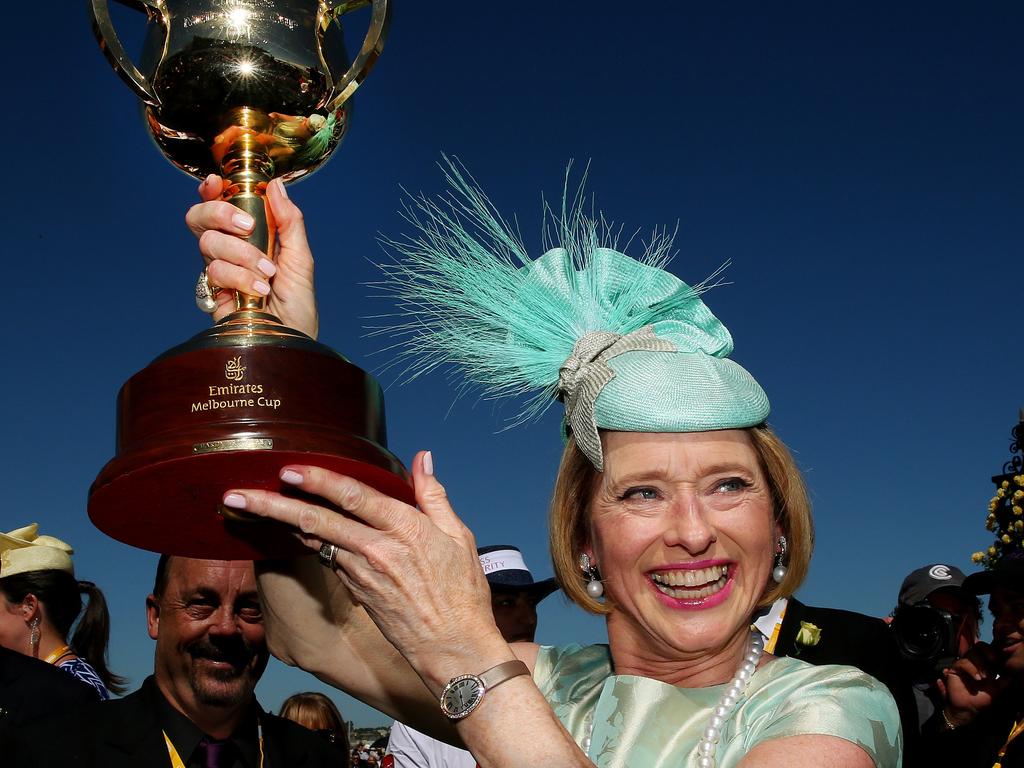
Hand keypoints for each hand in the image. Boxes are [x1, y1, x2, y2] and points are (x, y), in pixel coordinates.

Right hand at [186, 175, 318, 337]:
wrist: (292, 339)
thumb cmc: (298, 303)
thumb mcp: (300, 258)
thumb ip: (289, 221)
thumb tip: (276, 185)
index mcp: (248, 236)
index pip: (219, 205)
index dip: (211, 191)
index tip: (216, 183)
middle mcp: (228, 250)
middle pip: (200, 217)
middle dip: (222, 214)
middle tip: (249, 229)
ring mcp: (218, 271)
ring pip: (208, 243)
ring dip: (243, 255)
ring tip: (267, 274)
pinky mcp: (212, 294)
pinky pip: (213, 272)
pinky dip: (240, 278)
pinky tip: (258, 291)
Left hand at [222, 452, 508, 687]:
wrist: (453, 649)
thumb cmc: (462, 592)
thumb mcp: (458, 536)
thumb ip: (434, 495)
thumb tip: (423, 459)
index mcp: (405, 529)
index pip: (353, 497)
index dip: (318, 481)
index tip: (288, 470)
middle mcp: (377, 550)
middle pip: (315, 522)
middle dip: (271, 507)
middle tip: (235, 496)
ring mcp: (362, 574)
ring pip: (314, 541)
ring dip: (280, 524)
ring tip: (247, 509)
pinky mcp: (356, 592)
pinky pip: (328, 559)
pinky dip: (308, 543)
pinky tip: (291, 531)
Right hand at [936, 641, 1006, 726]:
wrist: (969, 707)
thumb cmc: (982, 699)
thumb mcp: (997, 689)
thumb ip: (1003, 680)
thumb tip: (1011, 673)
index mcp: (984, 664)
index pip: (986, 650)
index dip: (991, 650)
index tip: (996, 658)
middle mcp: (974, 662)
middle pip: (978, 647)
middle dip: (985, 653)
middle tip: (992, 660)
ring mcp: (964, 664)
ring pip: (970, 654)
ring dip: (979, 664)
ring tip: (983, 677)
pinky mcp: (955, 668)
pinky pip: (962, 663)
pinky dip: (970, 669)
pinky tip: (976, 678)